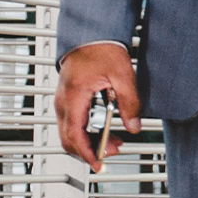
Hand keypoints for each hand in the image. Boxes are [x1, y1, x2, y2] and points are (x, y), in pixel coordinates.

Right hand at [56, 41, 141, 171]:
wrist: (90, 33)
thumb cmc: (102, 48)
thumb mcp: (122, 75)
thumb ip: (130, 102)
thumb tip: (134, 127)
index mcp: (74, 96)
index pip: (75, 135)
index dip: (87, 154)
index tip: (99, 164)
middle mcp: (63, 101)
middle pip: (69, 140)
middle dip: (90, 151)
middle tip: (114, 151)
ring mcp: (63, 101)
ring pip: (69, 134)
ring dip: (89, 143)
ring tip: (114, 142)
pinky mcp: (67, 99)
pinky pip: (71, 124)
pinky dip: (86, 133)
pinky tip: (104, 132)